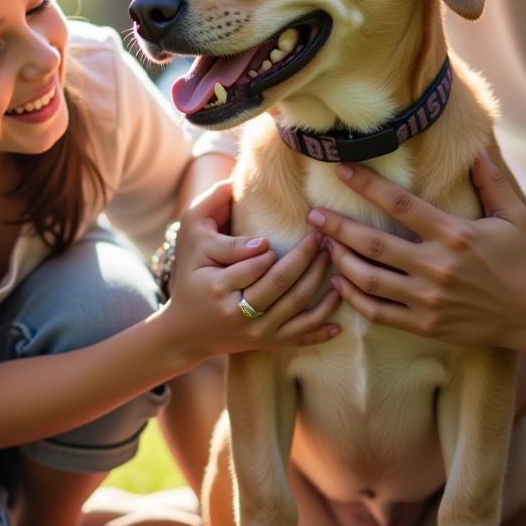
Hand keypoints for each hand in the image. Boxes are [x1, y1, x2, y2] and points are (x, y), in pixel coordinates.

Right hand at [163, 180, 341, 359]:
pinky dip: (322, 328)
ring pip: (296, 306)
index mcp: (218, 286)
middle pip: (280, 282)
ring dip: (319, 280)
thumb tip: (234, 182)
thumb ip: (209, 207)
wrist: (185, 332)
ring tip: (332, 257)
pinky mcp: (267, 342)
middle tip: (320, 236)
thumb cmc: (189, 278)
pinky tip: (340, 311)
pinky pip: (300, 336)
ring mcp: (255, 330)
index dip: (270, 248)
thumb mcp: (191, 238)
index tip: (282, 233)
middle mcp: (238, 312)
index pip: (253, 264)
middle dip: (305, 257)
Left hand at [307, 152, 525, 352]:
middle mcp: (437, 267)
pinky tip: (340, 282)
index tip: (342, 171)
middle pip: (372, 244)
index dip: (367, 186)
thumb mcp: (516, 215)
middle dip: (337, 227)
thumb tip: (474, 148)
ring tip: (323, 245)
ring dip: (340, 261)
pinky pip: (378, 313)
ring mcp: (427, 299)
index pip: (400, 205)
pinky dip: (354, 298)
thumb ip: (491, 180)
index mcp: (455, 235)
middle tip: (314, 215)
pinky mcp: (424, 324)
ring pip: (369, 280)